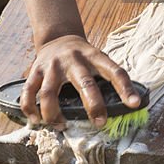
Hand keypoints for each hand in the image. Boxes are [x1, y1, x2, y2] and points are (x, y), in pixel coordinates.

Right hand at [20, 33, 140, 128]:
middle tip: (99, 123)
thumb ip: (107, 78)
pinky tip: (36, 120)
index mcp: (94, 56)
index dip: (126, 88)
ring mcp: (53, 65)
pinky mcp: (36, 70)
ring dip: (54, 114)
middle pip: (84, 82)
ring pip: (50, 92)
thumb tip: (129, 105)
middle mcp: (74, 60)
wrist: (58, 37)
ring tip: (61, 126)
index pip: (114, 71)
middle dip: (93, 105)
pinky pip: (29, 92)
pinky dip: (30, 108)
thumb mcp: (98, 59)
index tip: (135, 104)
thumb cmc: (83, 57)